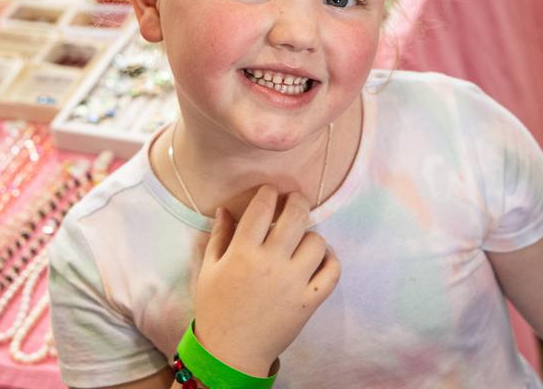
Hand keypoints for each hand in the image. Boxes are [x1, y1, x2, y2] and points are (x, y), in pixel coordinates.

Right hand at [193, 186, 339, 376]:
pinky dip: (330, 261)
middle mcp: (271, 263)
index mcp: (243, 252)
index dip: (269, 193)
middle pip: (296, 216)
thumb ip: (219, 236)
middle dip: (298, 200)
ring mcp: (293, 283)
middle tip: (295, 200)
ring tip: (302, 238)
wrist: (231, 351)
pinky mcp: (309, 301)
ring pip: (317, 241)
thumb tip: (226, 209)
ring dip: (310, 235)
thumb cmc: (216, 308)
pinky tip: (320, 258)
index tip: (271, 191)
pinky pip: (332, 272)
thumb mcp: (210, 269)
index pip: (262, 208)